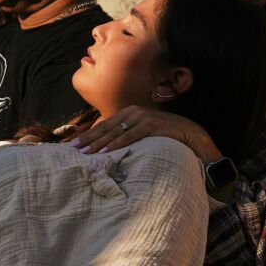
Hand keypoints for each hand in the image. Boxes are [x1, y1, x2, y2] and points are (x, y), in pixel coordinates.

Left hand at [68, 104, 218, 162]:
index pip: (104, 125)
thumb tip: (106, 147)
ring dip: (99, 143)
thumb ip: (126, 135)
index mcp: (129, 113)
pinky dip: (118, 144)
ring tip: (85, 153)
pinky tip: (106, 152)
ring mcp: (142, 116)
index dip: (88, 135)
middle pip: (106, 128)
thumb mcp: (142, 134)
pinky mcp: (152, 124)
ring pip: (115, 132)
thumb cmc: (165, 137)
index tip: (73, 145)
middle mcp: (133, 112)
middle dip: (88, 139)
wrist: (192, 135)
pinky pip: (131, 136)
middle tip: (73, 150)